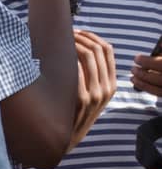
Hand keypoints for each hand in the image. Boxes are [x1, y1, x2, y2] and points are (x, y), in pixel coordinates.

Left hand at [69, 28, 115, 146]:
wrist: (65, 138)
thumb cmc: (73, 110)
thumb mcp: (91, 95)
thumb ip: (92, 75)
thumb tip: (80, 45)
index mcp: (111, 84)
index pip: (108, 50)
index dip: (92, 36)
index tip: (77, 31)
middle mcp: (106, 88)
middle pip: (97, 49)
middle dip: (81, 36)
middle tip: (65, 32)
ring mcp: (96, 94)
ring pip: (88, 55)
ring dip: (73, 42)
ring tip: (60, 40)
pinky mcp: (81, 99)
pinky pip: (77, 69)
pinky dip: (68, 57)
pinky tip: (56, 54)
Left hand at [131, 52, 161, 97]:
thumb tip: (160, 44)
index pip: (159, 64)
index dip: (146, 61)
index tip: (136, 58)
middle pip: (157, 79)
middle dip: (142, 74)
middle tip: (133, 69)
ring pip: (158, 90)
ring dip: (143, 85)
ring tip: (133, 78)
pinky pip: (160, 94)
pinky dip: (150, 90)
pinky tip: (142, 85)